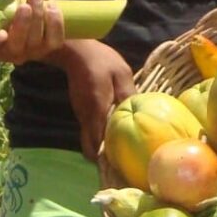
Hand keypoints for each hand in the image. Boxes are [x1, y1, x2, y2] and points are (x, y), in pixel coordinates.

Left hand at [0, 0, 64, 64]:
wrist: (5, 30)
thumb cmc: (28, 17)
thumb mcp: (39, 5)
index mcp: (47, 44)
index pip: (56, 41)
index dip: (55, 23)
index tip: (52, 3)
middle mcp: (32, 52)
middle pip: (36, 40)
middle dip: (37, 17)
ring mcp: (13, 53)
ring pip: (19, 43)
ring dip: (22, 24)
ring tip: (23, 6)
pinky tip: (0, 31)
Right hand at [57, 40, 134, 159]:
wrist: (77, 50)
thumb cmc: (101, 60)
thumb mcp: (121, 73)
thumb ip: (129, 94)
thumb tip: (140, 113)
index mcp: (96, 108)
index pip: (96, 142)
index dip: (105, 158)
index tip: (119, 166)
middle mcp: (85, 116)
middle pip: (89, 147)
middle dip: (102, 157)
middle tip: (121, 161)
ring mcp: (80, 114)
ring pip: (88, 139)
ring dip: (101, 145)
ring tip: (120, 148)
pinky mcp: (80, 110)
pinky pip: (89, 129)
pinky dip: (98, 134)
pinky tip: (113, 130)